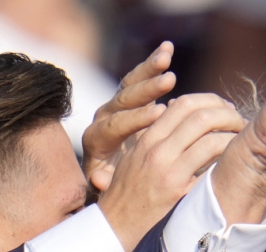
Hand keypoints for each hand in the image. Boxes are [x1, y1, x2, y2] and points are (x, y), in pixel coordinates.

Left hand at [82, 41, 177, 192]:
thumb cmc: (113, 185)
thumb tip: (100, 179)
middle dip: (146, 90)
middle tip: (168, 81)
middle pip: (122, 99)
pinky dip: (152, 63)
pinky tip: (167, 49)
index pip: (115, 126)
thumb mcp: (106, 188)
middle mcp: (104, 118)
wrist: (110, 174)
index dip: (136, 119)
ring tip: (166, 58)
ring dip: (148, 70)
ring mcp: (117, 105)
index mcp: (97, 140)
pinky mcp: (130, 98)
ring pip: (130, 83)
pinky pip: (139, 77)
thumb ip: (104, 183)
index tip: (159, 114)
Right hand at [97, 93, 245, 251]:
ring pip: (212, 141)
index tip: (224, 108)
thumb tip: (175, 110)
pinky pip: (212, 172)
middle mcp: (159, 152)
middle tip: (240, 122)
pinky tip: (235, 166)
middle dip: (228, 115)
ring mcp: (171, 174)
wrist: (115, 228)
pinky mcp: (182, 196)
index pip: (184, 104)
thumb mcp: (134, 156)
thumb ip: (155, 134)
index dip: (210, 101)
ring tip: (243, 142)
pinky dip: (229, 164)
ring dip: (234, 138)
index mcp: (148, 139)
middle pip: (202, 117)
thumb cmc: (126, 193)